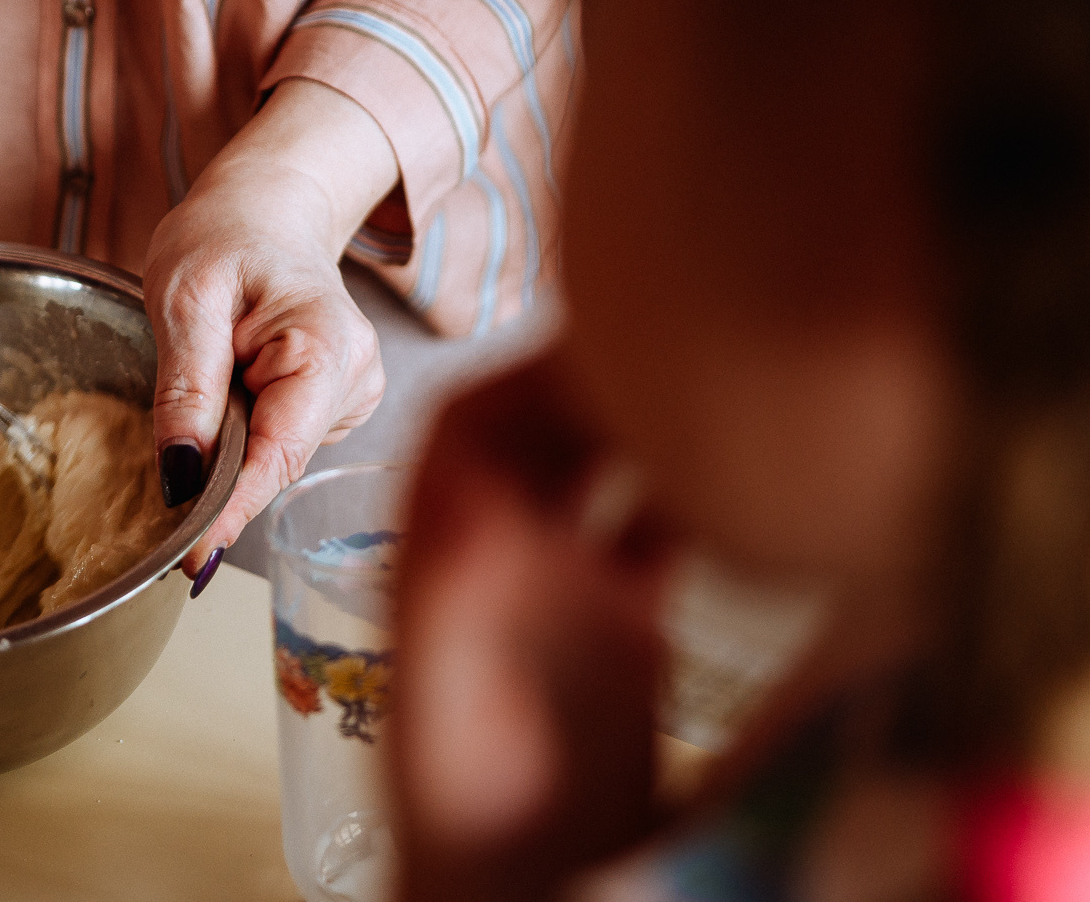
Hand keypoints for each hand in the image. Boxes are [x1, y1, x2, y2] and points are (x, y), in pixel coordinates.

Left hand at [145, 79, 396, 579]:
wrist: (264, 210)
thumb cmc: (224, 238)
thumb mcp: (184, 299)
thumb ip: (187, 388)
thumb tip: (180, 475)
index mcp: (327, 344)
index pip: (280, 454)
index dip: (232, 510)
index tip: (191, 557)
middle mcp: (358, 376)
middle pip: (279, 463)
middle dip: (222, 475)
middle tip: (166, 455)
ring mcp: (354, 393)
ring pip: (277, 458)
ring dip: (231, 445)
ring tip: (212, 370)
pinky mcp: (337, 405)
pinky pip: (279, 443)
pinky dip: (246, 432)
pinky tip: (238, 384)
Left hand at [393, 358, 666, 898]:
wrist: (514, 883)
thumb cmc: (461, 801)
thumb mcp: (450, 675)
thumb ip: (467, 586)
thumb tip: (487, 499)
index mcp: (442, 550)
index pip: (469, 423)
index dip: (523, 372)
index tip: (587, 335)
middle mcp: (500, 556)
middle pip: (541, 431)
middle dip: (591, 379)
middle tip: (667, 335)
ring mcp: (564, 588)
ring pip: (601, 471)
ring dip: (643, 426)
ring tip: (707, 388)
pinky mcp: (622, 628)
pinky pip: (655, 532)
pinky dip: (693, 496)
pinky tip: (740, 481)